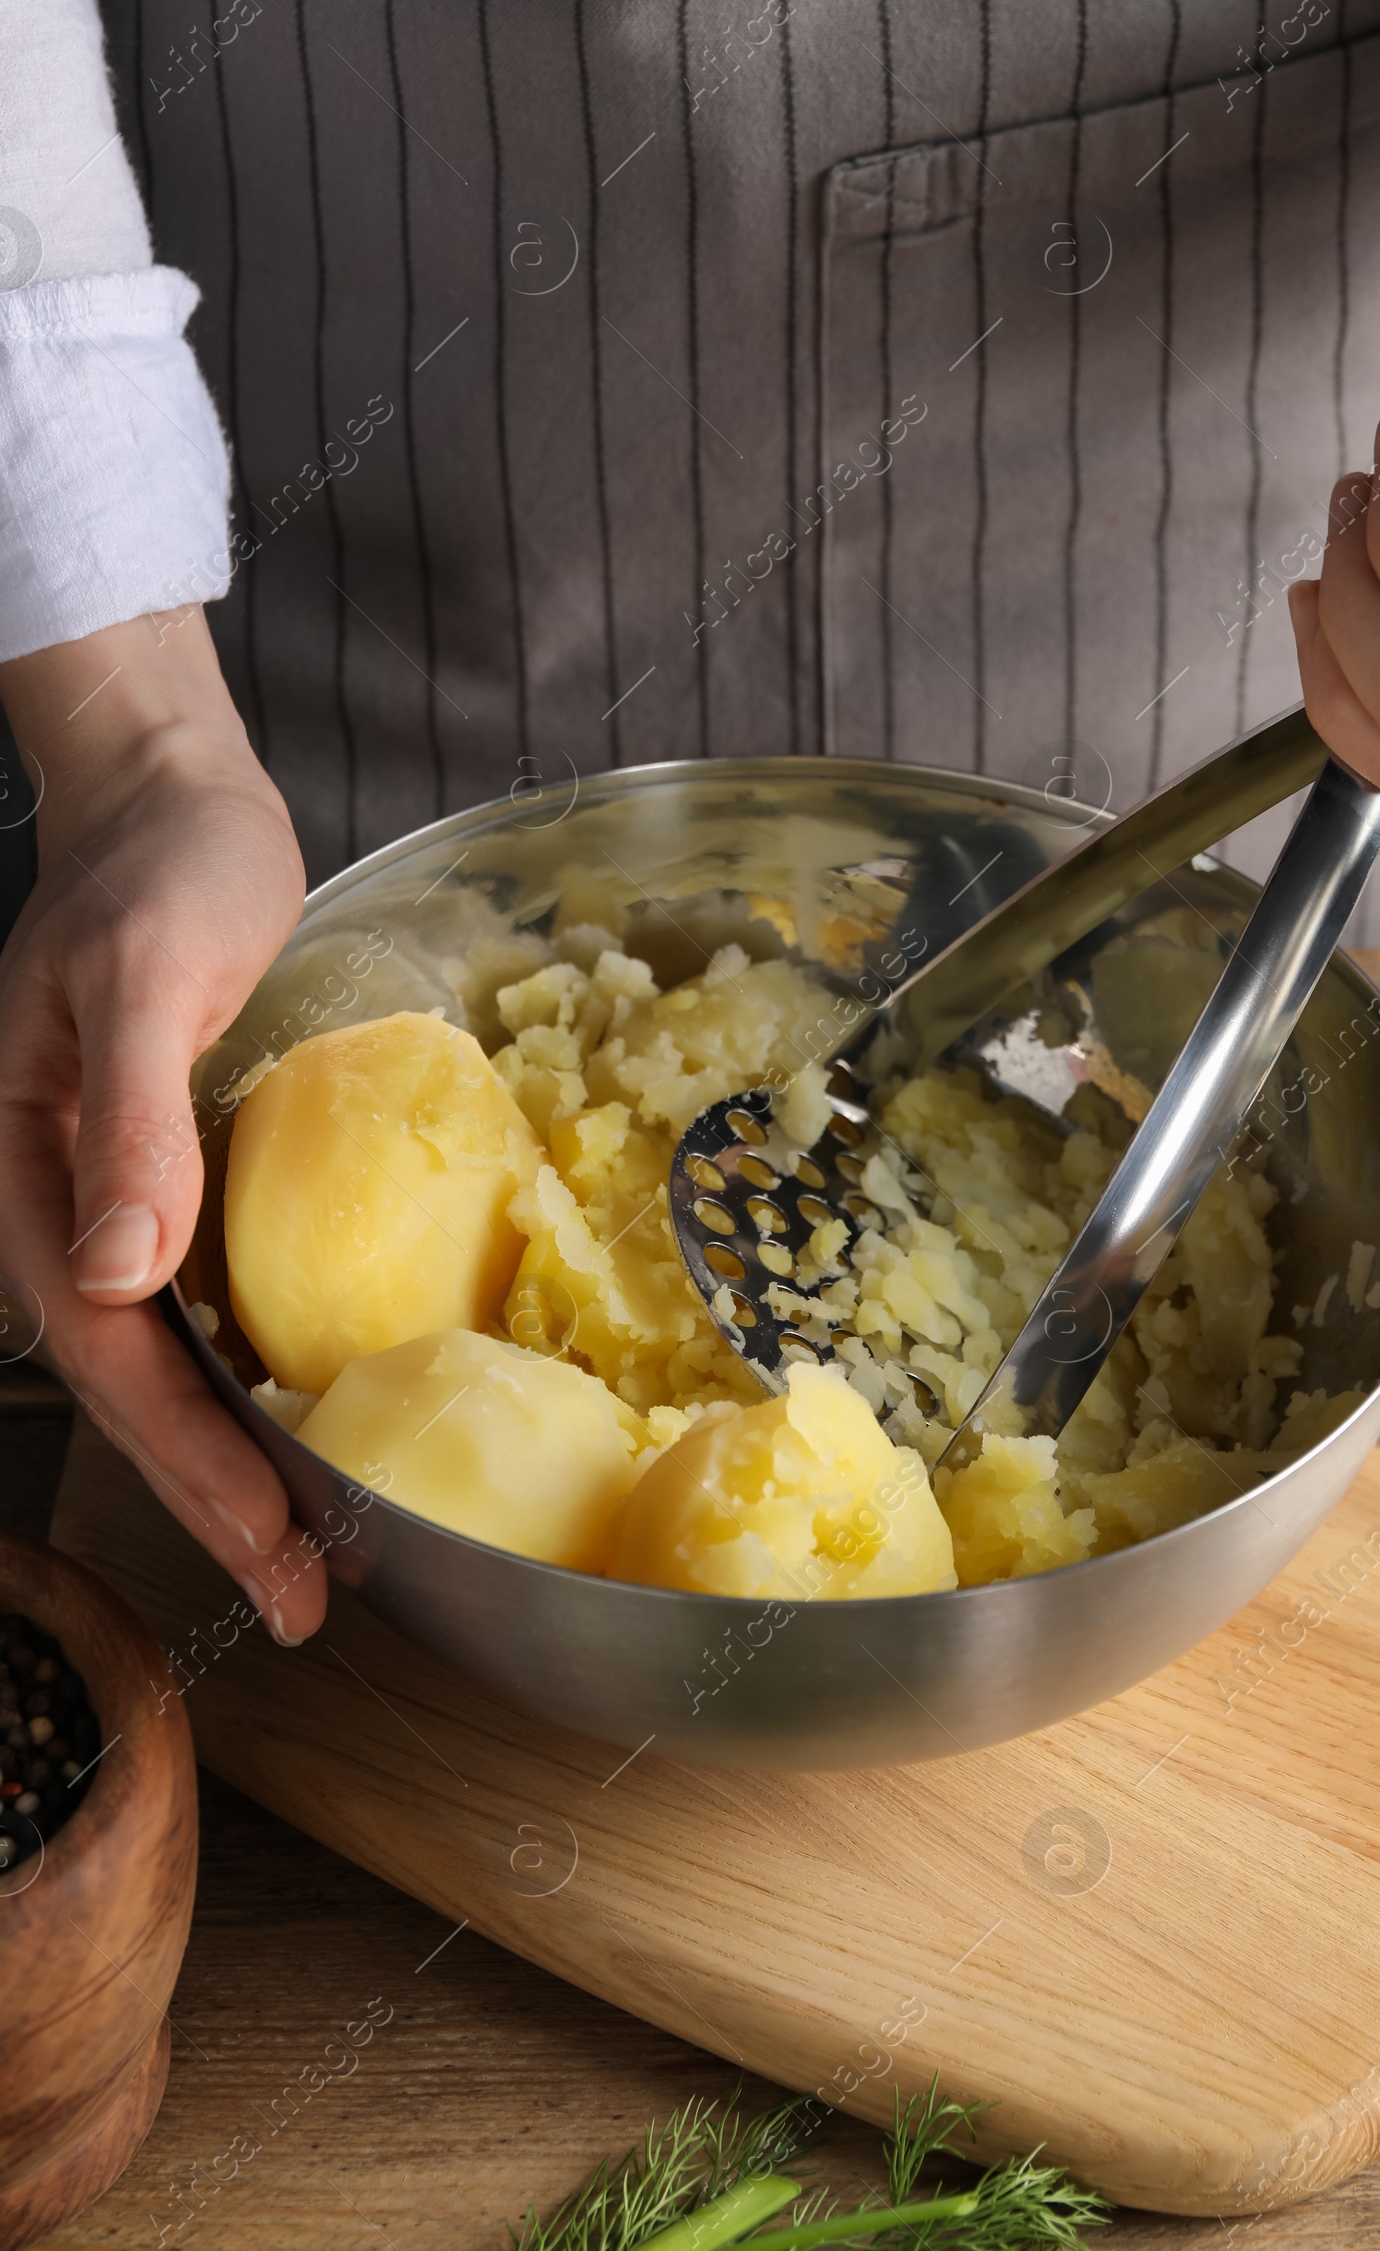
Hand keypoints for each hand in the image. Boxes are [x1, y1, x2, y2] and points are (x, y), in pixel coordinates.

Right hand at [0, 608, 325, 1641]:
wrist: (174, 802)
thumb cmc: (157, 872)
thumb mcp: (145, 978)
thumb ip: (128, 1122)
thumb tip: (115, 1274)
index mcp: (33, 1178)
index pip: (107, 1355)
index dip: (189, 1461)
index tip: (274, 1541)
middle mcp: (71, 1210)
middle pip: (141, 1389)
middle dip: (221, 1503)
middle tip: (312, 1601)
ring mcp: (124, 1201)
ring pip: (175, 1364)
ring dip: (242, 1462)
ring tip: (322, 1553)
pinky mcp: (184, 1180)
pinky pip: (215, 1306)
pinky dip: (261, 1379)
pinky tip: (316, 1425)